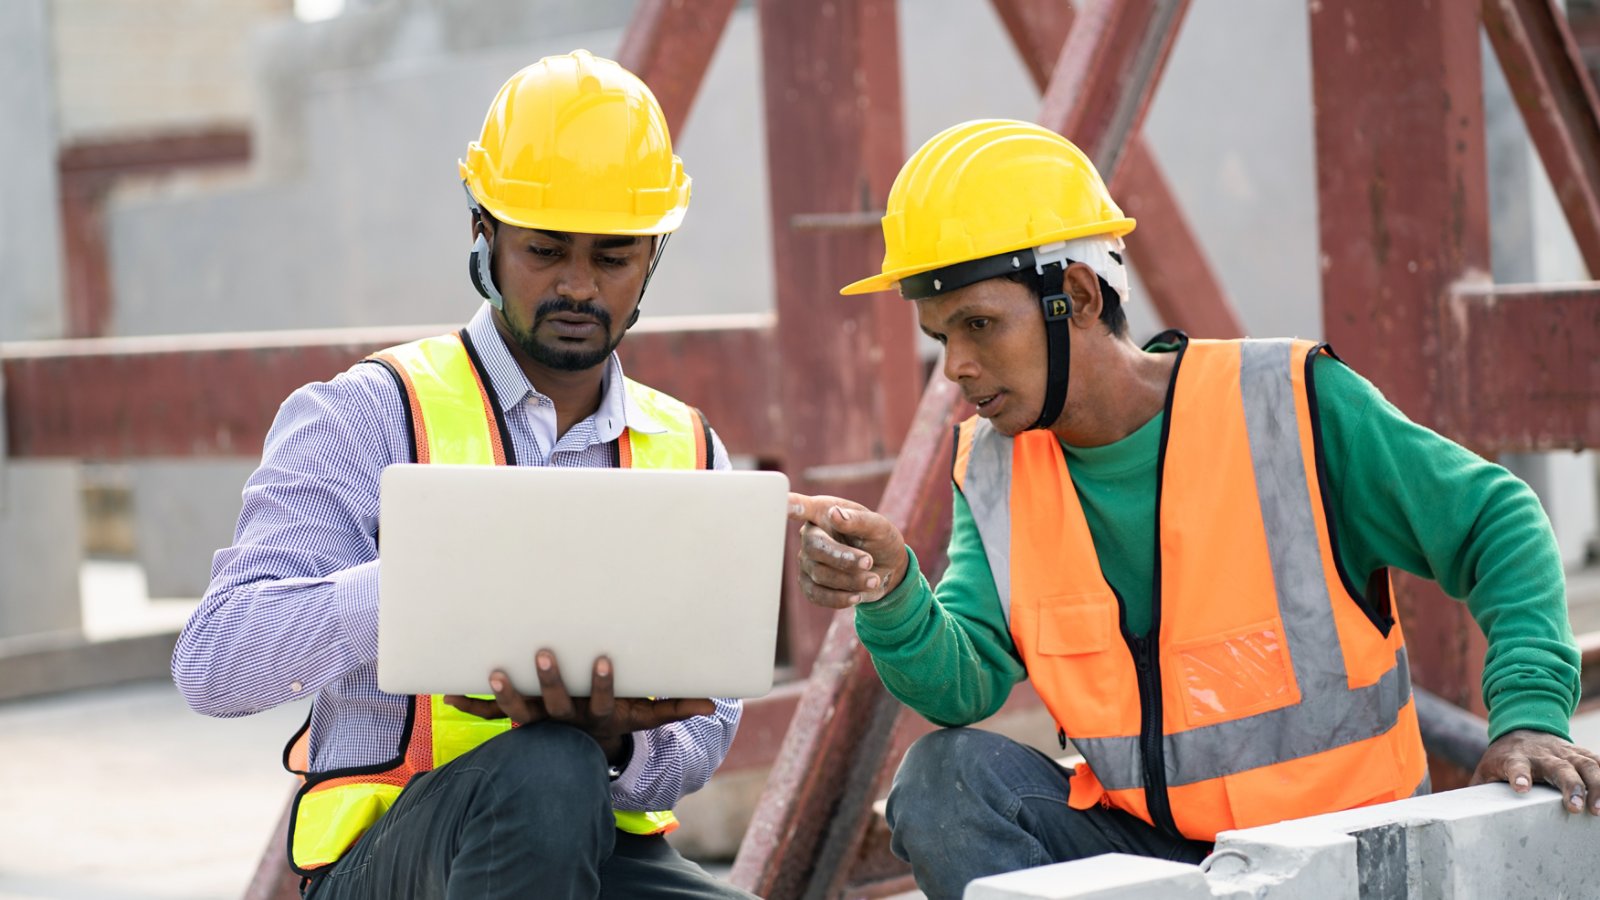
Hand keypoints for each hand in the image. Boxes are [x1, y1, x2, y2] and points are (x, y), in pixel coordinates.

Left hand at [443, 650, 714, 762]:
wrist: (574, 755)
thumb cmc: (610, 721)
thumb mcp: (642, 717)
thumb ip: (673, 708)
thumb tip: (711, 704)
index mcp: (594, 717)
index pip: (600, 701)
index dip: (600, 684)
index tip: (601, 659)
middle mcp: (562, 722)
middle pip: (555, 706)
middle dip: (550, 682)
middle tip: (543, 653)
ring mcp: (536, 723)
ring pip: (518, 713)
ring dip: (505, 695)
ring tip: (493, 671)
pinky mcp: (514, 719)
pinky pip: (489, 715)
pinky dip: (470, 706)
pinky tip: (448, 694)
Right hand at [788, 492, 908, 608]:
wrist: (886, 569)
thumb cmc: (879, 540)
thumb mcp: (878, 526)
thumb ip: (859, 520)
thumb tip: (835, 514)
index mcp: (823, 512)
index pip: (802, 507)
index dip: (792, 506)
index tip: (785, 503)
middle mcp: (810, 535)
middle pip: (814, 547)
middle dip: (843, 558)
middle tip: (869, 562)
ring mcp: (807, 561)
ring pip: (819, 574)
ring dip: (850, 580)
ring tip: (873, 579)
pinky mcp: (810, 584)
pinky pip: (817, 595)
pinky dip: (839, 598)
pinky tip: (857, 595)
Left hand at [1471, 728, 1599, 814]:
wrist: (1523, 725)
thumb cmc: (1503, 758)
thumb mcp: (1486, 770)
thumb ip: (1478, 791)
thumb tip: (1455, 814)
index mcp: (1514, 757)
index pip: (1515, 765)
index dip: (1518, 775)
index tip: (1521, 787)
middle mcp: (1542, 753)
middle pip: (1558, 768)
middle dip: (1568, 786)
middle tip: (1573, 808)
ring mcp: (1565, 752)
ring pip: (1586, 765)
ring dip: (1596, 786)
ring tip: (1598, 810)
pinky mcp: (1581, 754)